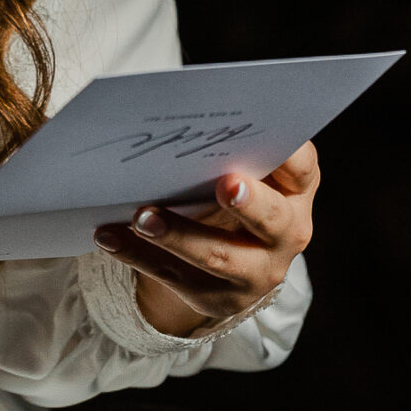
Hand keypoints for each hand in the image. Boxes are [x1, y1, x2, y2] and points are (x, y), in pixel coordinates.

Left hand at [93, 144, 318, 338]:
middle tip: (225, 185)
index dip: (288, 157)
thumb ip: (231, 148)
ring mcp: (255, 271)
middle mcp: (287, 233)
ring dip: (178, 235)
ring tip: (142, 216)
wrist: (232, 257)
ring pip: (218, 256)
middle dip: (250, 203)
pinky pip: (174, 277)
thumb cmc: (234, 187)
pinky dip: (137, 255)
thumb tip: (181, 113)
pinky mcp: (218, 297)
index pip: (301, 169)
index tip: (264, 140)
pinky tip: (109, 236)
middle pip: (272, 220)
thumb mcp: (246, 169)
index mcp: (295, 190)